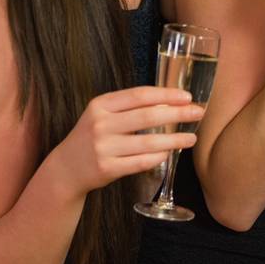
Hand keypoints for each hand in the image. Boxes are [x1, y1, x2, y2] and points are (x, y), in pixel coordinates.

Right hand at [51, 86, 203, 194]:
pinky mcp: (107, 169)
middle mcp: (101, 124)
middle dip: (177, 114)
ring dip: (174, 139)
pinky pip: (141, 162)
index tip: (187, 96)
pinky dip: (159, 157)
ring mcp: (103, 147)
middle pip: (147, 116)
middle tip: (198, 113)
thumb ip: (128, 107)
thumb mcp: (102, 115)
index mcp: (101, 105)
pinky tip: (170, 153)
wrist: (66, 168)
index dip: (166, 95)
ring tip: (191, 138)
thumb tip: (168, 102)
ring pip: (148, 142)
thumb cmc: (92, 137)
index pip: (140, 95)